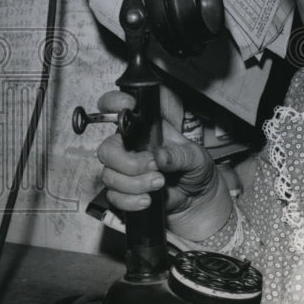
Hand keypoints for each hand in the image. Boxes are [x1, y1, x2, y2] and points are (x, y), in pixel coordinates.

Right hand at [95, 87, 232, 242]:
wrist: (196, 196)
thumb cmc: (194, 168)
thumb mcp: (196, 157)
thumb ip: (180, 155)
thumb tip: (160, 156)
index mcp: (145, 128)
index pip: (119, 107)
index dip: (114, 102)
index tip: (126, 106)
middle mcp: (129, 146)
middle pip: (107, 150)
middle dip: (128, 163)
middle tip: (153, 167)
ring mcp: (123, 169)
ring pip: (109, 176)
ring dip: (134, 184)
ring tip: (160, 184)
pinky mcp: (122, 191)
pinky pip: (113, 196)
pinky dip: (130, 201)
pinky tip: (147, 200)